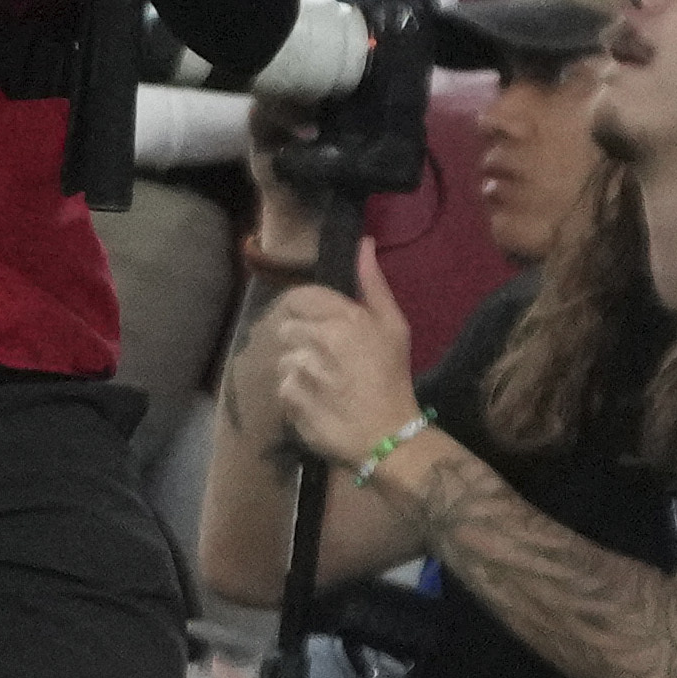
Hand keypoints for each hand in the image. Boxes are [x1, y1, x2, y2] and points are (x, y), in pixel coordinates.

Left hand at [251, 276, 417, 470]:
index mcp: (341, 319)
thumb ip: (373, 284)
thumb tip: (363, 243)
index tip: (319, 325)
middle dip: (302, 341)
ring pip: (284, 359)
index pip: (299, 298)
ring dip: (298, 369)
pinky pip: (282, 387)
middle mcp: (317, 341)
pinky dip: (295, 394)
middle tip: (325, 358)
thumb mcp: (393, 326)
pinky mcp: (291, 400)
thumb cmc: (392, 377)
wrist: (389, 434)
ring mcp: (301, 373)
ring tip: (323, 383)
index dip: (305, 310)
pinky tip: (317, 401)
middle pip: (287, 329)